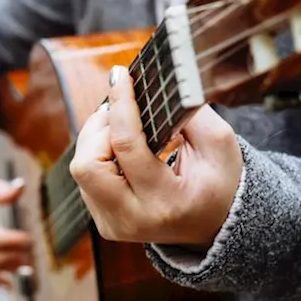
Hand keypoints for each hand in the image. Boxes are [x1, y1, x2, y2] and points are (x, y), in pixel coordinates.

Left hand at [69, 66, 242, 245]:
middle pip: (88, 165)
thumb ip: (188, 113)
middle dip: (98, 128)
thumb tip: (155, 86)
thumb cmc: (218, 181)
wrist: (214, 224)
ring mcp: (115, 225)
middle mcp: (135, 218)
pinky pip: (86, 181)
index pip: (127, 147)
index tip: (120, 75)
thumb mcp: (219, 144)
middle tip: (118, 109)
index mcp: (166, 202)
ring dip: (95, 139)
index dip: (120, 104)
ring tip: (120, 125)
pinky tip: (118, 148)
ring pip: (81, 171)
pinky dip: (97, 155)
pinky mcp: (105, 223)